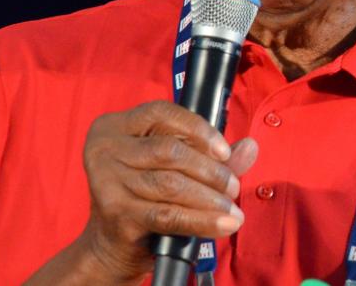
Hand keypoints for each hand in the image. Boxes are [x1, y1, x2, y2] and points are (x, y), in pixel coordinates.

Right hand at [77, 100, 258, 282]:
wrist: (110, 243)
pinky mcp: (117, 213)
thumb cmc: (142, 196)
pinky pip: (167, 214)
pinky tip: (222, 224)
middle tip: (233, 186)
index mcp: (116, 126)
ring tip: (232, 208)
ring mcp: (107, 181)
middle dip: (209, 170)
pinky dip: (201, 220)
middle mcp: (105, 148)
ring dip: (209, 197)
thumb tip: (250, 147)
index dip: (197, 129)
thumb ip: (208, 155)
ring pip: (170, 184)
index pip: (160, 113)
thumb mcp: (171, 167)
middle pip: (168, 150)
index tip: (224, 151)